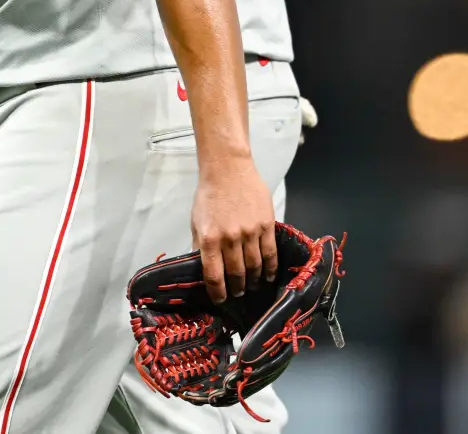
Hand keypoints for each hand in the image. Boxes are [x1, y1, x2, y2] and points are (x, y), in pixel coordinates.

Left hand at [191, 156, 278, 302]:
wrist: (228, 168)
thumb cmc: (210, 193)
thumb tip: (202, 267)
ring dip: (253, 280)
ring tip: (252, 285)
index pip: (214, 276)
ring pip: (255, 266)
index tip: (220, 299)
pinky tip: (268, 274)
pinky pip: (270, 253)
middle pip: (236, 274)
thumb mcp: (196, 220)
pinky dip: (270, 267)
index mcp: (209, 238)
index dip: (218, 293)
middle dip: (237, 287)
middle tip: (238, 293)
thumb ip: (199, 245)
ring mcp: (249, 232)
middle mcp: (229, 238)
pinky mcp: (266, 225)